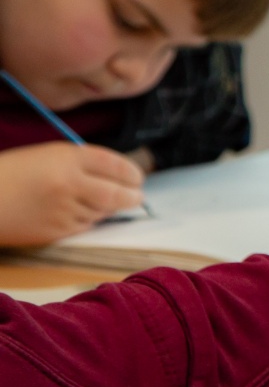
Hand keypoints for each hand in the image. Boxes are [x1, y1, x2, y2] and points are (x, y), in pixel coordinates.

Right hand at [0, 142, 144, 244]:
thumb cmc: (9, 173)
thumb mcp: (44, 156)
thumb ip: (78, 163)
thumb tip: (114, 176)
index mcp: (66, 157)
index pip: (113, 164)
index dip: (130, 172)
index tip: (137, 177)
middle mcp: (70, 182)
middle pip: (116, 193)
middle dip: (133, 196)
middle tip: (138, 197)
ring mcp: (64, 208)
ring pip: (102, 212)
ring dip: (107, 209)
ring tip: (101, 202)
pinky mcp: (56, 230)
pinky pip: (84, 225)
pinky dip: (88, 220)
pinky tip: (79, 213)